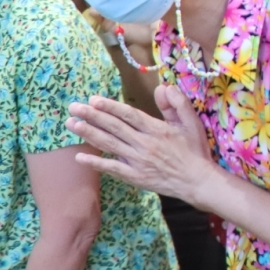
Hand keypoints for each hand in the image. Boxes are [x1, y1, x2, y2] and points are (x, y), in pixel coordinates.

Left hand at [66, 89, 216, 198]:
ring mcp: (138, 161)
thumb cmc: (195, 151)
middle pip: (113, 127)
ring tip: (71, 124)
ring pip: (109, 145)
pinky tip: (79, 157)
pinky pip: (112, 168)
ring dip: (88, 134)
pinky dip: (95, 163)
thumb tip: (163, 88)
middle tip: (73, 107)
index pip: (128, 115)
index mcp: (156, 129)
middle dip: (91, 116)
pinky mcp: (135, 177)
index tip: (93, 100)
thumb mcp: (191, 123)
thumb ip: (177, 104)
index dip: (109, 107)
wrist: (198, 182)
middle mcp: (144, 144)